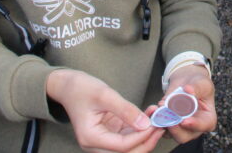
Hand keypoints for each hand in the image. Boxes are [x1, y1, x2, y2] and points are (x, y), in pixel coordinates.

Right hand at [46, 69, 164, 152]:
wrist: (68, 85)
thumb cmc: (82, 88)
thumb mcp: (104, 95)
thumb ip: (125, 110)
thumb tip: (145, 124)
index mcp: (91, 138)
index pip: (121, 146)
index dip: (141, 137)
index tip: (155, 123)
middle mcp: (96, 144)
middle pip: (127, 152)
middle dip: (147, 141)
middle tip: (163, 125)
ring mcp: (103, 139)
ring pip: (129, 147)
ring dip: (146, 135)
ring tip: (159, 117)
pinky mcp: (110, 133)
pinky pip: (128, 136)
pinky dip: (140, 128)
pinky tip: (150, 114)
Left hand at [159, 64, 215, 143]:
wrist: (186, 81)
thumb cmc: (199, 84)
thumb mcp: (202, 83)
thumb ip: (197, 88)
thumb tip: (188, 90)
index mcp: (207, 119)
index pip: (203, 126)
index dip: (194, 125)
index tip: (185, 121)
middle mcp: (193, 128)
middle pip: (184, 136)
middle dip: (175, 127)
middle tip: (168, 115)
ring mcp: (179, 128)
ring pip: (169, 133)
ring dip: (163, 121)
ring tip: (161, 106)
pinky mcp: (167, 124)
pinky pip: (159, 126)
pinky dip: (155, 117)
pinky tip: (154, 108)